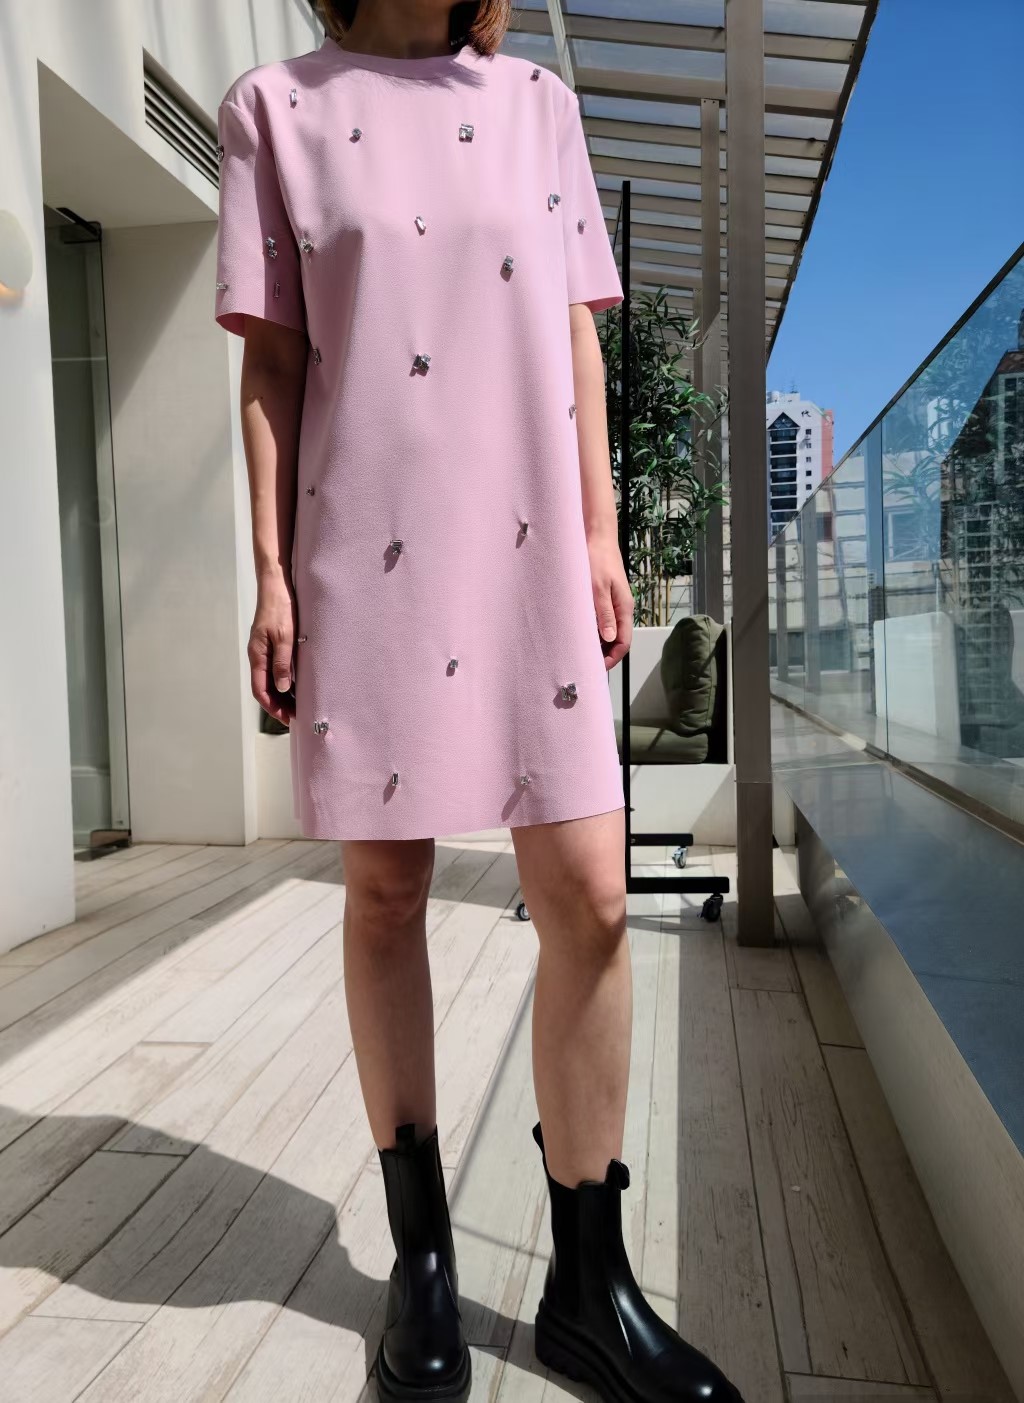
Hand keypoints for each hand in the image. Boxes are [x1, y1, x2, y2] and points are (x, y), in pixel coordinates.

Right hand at [249, 574, 296, 722]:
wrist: (276, 585)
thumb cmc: (280, 607)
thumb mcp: (285, 637)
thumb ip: (283, 663)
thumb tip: (283, 688)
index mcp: (257, 655)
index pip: (261, 690)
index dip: (273, 707)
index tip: (287, 718)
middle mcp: (258, 655)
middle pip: (264, 688)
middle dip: (278, 704)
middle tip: (295, 716)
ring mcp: (263, 650)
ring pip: (269, 679)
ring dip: (281, 694)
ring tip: (297, 705)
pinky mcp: (270, 643)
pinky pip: (274, 668)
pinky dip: (283, 680)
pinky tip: (296, 684)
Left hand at [588, 534, 632, 669]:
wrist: (597, 536)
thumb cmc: (597, 560)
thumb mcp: (598, 588)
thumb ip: (604, 613)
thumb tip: (610, 639)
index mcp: (624, 608)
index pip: (623, 642)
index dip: (612, 658)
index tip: (596, 667)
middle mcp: (621, 609)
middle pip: (617, 639)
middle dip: (604, 653)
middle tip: (585, 663)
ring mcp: (614, 603)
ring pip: (609, 631)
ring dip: (598, 642)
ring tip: (580, 650)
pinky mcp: (605, 597)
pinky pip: (603, 620)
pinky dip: (594, 629)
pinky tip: (580, 632)